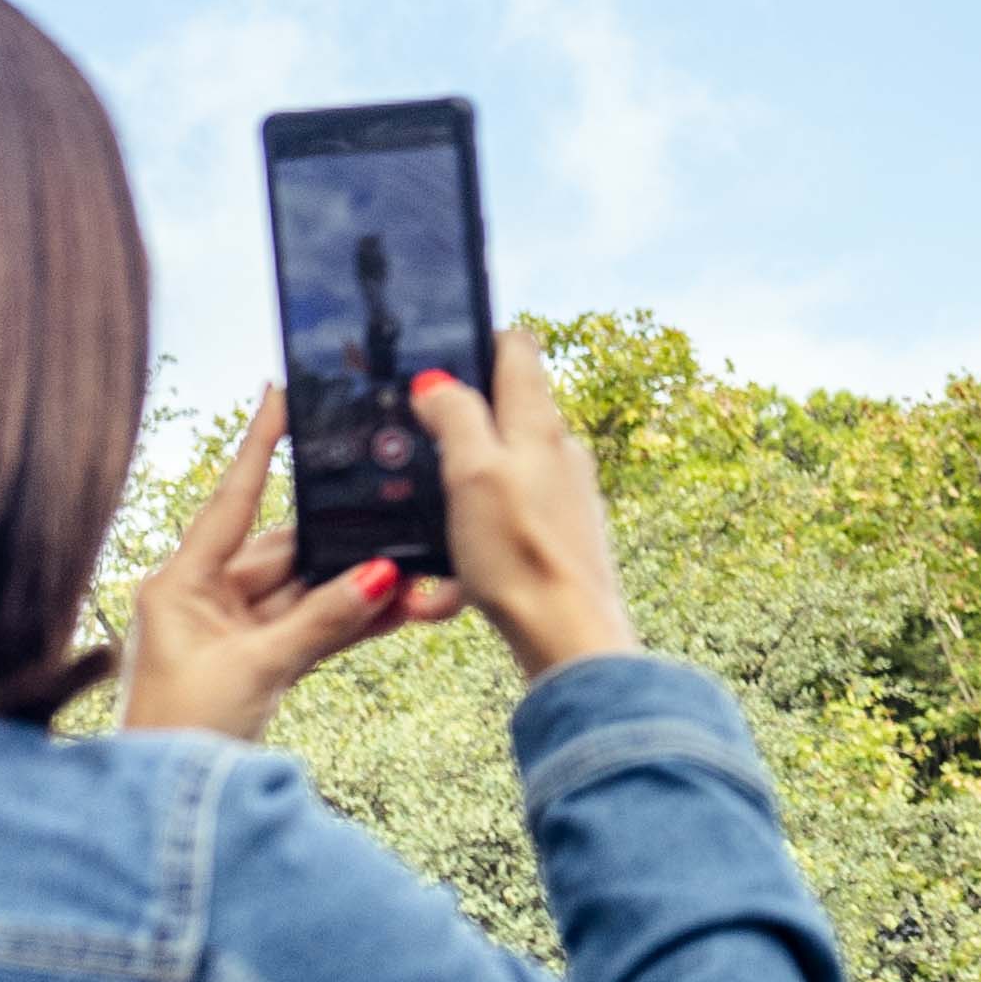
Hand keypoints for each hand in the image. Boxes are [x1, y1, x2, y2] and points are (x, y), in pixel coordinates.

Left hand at [117, 396, 428, 737]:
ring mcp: (232, 631)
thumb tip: (382, 574)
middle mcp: (204, 598)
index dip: (260, 447)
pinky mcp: (256, 662)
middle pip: (287, 553)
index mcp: (180, 583)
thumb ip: (322, 619)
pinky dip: (349, 623)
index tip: (281, 393)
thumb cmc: (183, 733)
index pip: (231, 501)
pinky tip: (399, 609)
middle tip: (401, 527)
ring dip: (359, 591)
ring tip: (417, 579)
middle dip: (346, 548)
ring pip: (308, 594)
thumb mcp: (258, 669)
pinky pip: (311, 628)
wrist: (165, 811)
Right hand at [406, 324, 640, 678]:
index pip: (518, 350)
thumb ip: (456, 417)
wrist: (569, 640)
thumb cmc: (521, 555)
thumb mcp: (472, 473)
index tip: (437, 356)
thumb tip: (437, 382)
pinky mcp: (556, 543)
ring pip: (493, 484)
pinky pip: (499, 537)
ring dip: (453, 508)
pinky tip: (442, 596)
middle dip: (454, 431)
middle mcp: (559, 454)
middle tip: (411, 452)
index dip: (478, 341)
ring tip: (424, 543)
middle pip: (504, 416)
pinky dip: (467, 560)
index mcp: (539, 425)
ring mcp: (562, 499)